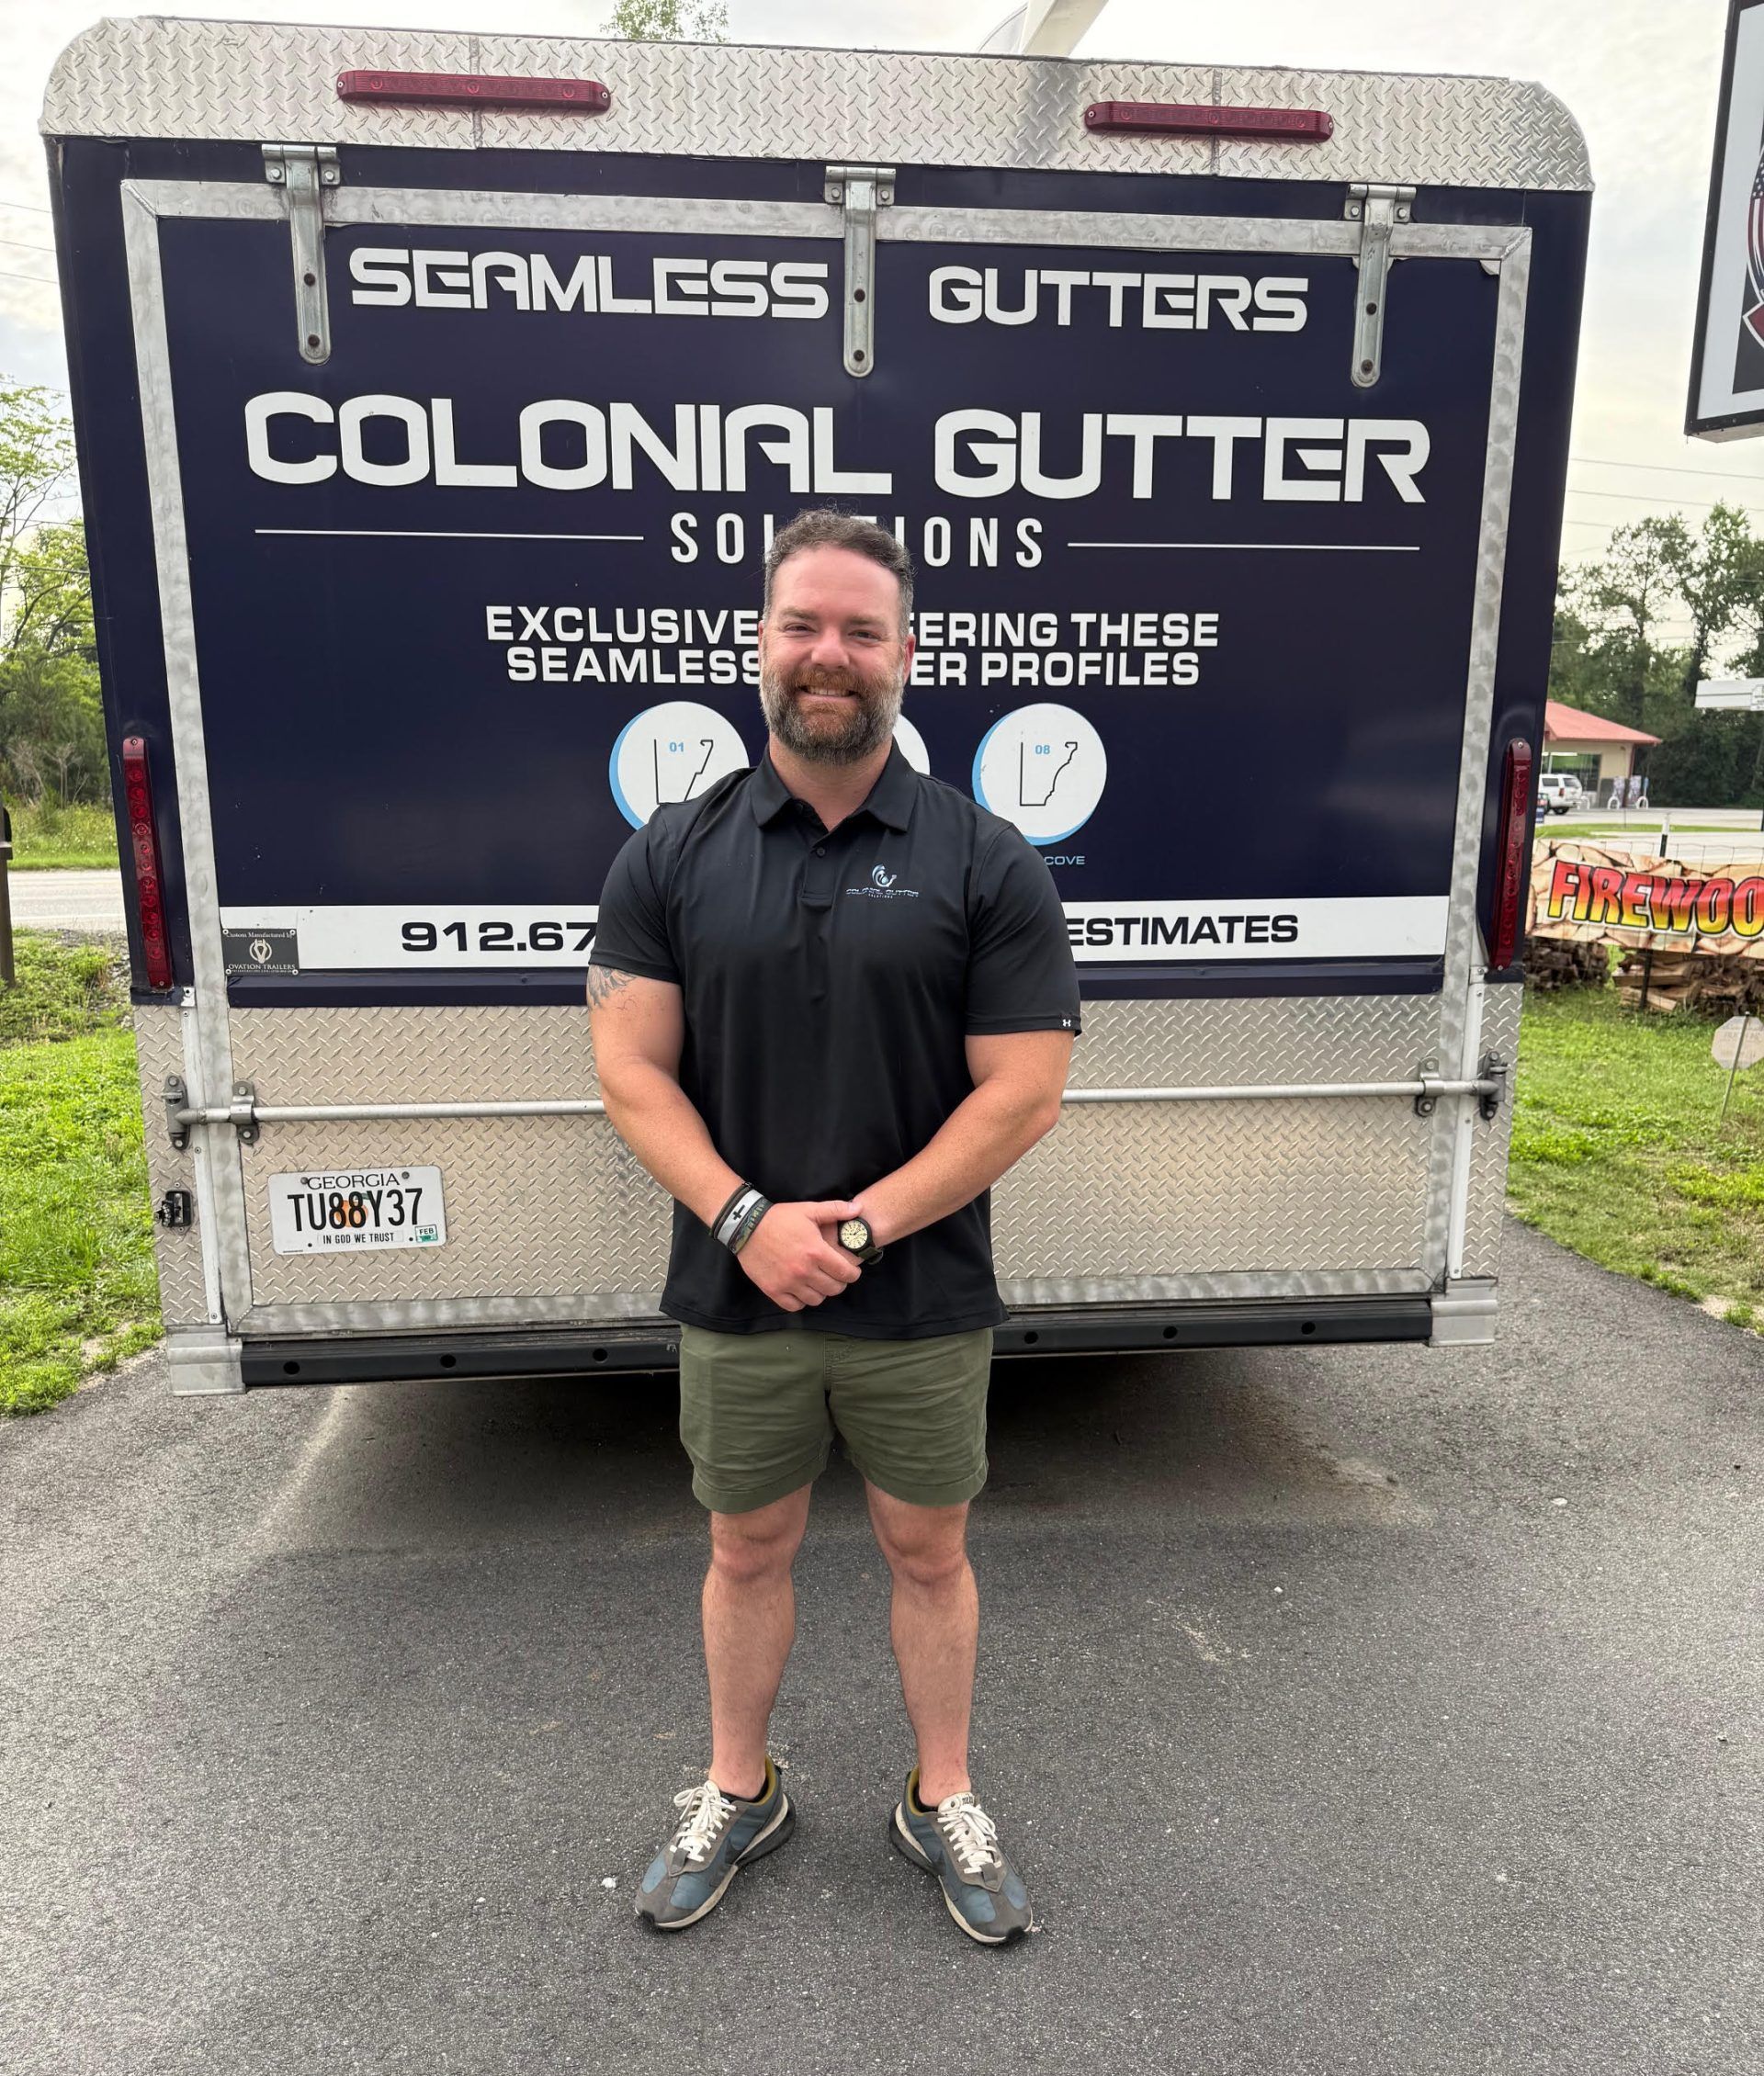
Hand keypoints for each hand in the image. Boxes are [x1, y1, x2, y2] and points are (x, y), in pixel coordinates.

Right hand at [734, 1198, 862, 1312]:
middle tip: (835, 1276)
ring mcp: (788, 1283)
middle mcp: (804, 1271)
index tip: (852, 1271)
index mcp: (816, 1252)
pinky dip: (801, 1300)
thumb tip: (858, 1209)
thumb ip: (835, 1209)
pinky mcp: (773, 1290)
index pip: (846, 1273)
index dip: (853, 1274)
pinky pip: (795, 1306)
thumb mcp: (808, 1209)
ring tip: (818, 1282)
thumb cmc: (779, 1218)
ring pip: (816, 1299)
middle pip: (833, 1289)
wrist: (746, 1227)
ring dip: (820, 1292)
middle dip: (839, 1283)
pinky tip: (801, 1289)